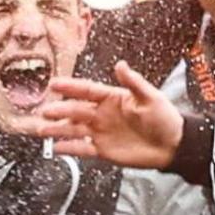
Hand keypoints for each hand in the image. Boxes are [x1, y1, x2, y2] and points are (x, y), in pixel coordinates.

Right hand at [32, 62, 185, 168]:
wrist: (173, 146)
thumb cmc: (164, 119)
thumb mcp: (151, 97)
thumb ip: (134, 83)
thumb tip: (120, 64)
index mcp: (113, 99)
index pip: (88, 90)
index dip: (71, 87)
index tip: (54, 84)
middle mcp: (103, 114)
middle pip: (76, 110)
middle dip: (59, 110)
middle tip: (43, 110)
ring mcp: (101, 132)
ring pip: (74, 129)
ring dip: (57, 129)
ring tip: (40, 130)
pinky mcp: (103, 150)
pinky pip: (82, 148)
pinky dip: (69, 148)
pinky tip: (55, 147)